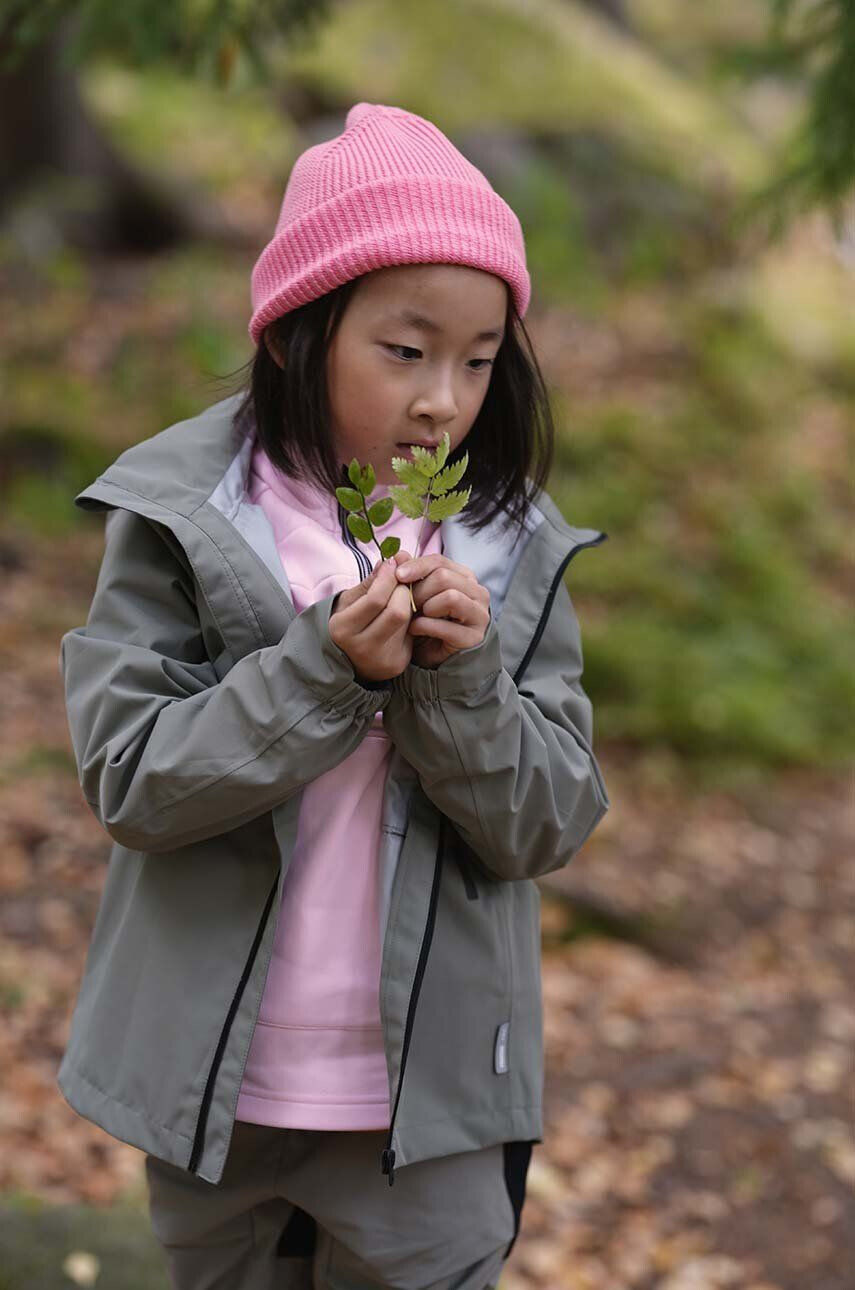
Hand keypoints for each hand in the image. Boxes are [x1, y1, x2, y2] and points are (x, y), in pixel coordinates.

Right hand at [329, 558, 413, 681]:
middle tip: (400, 582)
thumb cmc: (346, 624)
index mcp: (342, 630)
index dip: (388, 578)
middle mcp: (362, 648)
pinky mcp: (397, 664)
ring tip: (402, 595)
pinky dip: (410, 619)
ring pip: (407, 622)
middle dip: (402, 591)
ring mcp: (382, 660)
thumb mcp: (349, 601)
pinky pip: (411, 634)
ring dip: (409, 603)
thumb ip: (370, 582)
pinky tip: (404, 614)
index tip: (391, 564)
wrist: (346, 660)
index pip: (375, 599)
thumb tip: (391, 560)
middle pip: (397, 612)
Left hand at [394, 553, 490, 669]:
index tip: (398, 575)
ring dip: (426, 607)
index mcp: (464, 577)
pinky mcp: (474, 637)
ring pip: (450, 597)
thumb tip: (398, 554)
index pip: (440, 561)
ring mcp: (479, 615)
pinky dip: (426, 627)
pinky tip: (416, 630)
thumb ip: (408, 575)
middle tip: (406, 604)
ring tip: (415, 616)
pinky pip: (447, 626)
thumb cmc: (425, 621)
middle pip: (444, 577)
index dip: (417, 566)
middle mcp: (477, 593)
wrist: (432, 656)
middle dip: (419, 591)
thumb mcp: (415, 596)